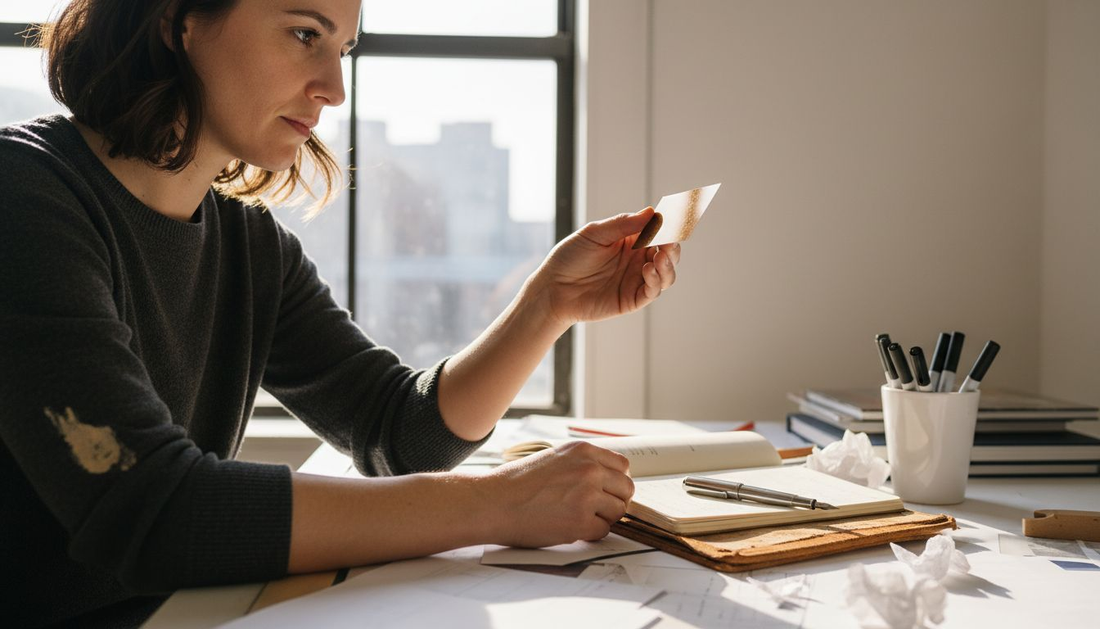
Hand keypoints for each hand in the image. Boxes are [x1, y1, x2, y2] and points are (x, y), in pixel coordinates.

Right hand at [483, 441, 634, 547]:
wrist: (493, 502)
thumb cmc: (517, 483)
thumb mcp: (554, 458)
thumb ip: (581, 464)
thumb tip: (607, 479)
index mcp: (583, 451)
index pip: (623, 466)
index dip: (615, 481)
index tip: (606, 491)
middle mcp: (589, 470)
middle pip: (627, 489)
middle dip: (614, 500)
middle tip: (595, 509)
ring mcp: (587, 496)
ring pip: (619, 511)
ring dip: (603, 518)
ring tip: (577, 517)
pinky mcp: (581, 522)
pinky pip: (603, 531)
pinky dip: (589, 534)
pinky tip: (569, 527)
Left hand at [533, 207, 680, 326]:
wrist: (552, 288)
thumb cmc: (569, 258)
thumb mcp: (594, 234)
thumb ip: (622, 224)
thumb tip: (651, 212)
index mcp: (630, 240)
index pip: (657, 230)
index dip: (668, 225)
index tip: (675, 218)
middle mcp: (636, 259)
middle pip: (668, 252)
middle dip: (672, 245)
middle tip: (669, 240)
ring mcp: (636, 279)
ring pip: (666, 273)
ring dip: (669, 263)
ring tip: (660, 256)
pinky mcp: (632, 299)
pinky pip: (653, 291)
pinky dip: (656, 279)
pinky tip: (648, 268)